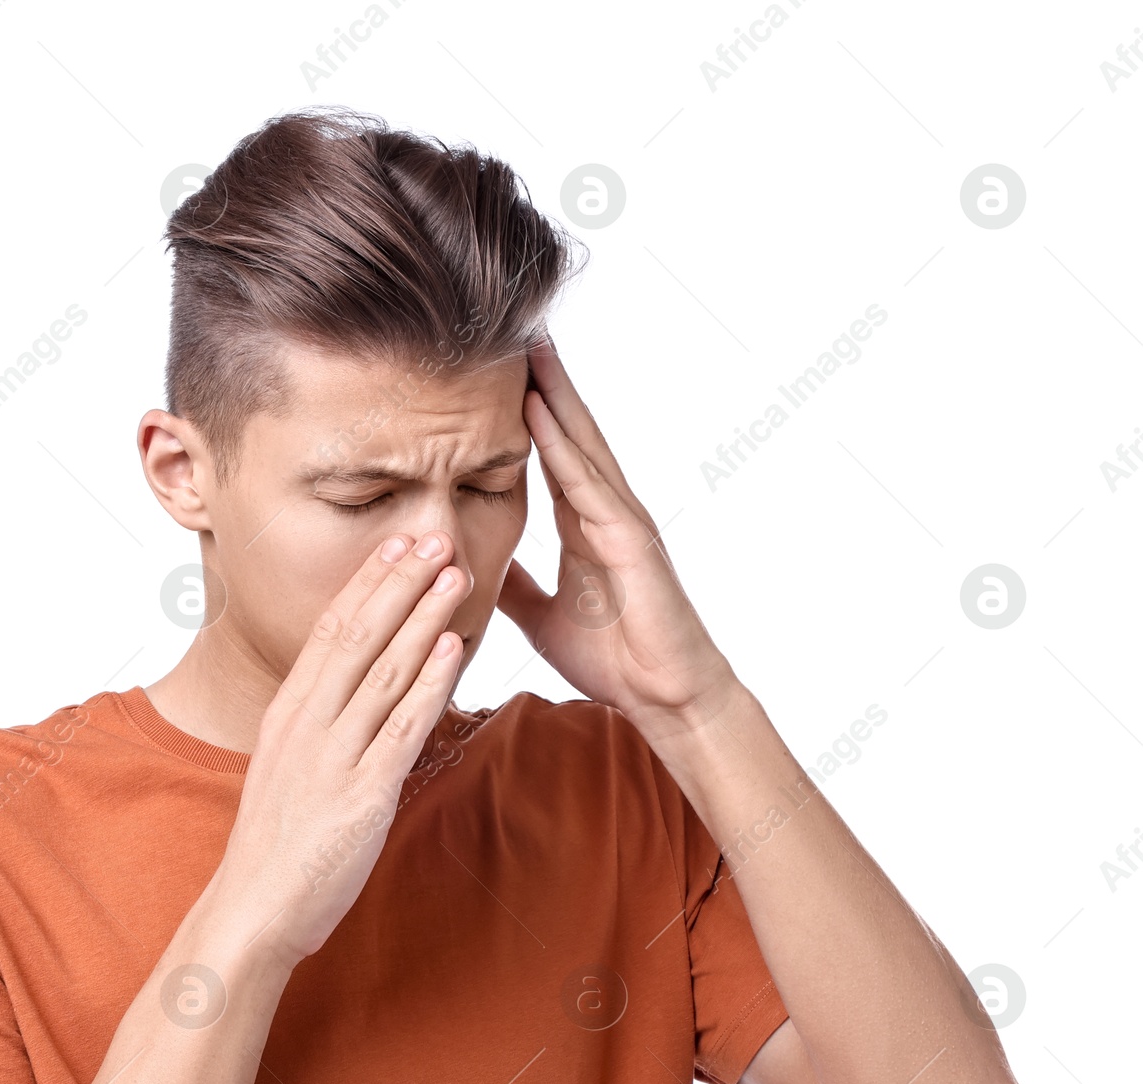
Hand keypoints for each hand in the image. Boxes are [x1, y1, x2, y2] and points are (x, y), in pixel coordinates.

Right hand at [213, 531, 470, 965]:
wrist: (253, 909)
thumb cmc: (275, 847)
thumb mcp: (288, 771)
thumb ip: (320, 730)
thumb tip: (355, 700)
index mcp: (288, 713)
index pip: (330, 630)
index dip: (367, 584)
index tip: (396, 544)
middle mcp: (307, 724)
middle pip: (357, 635)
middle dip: (398, 581)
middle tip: (433, 534)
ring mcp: (332, 756)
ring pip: (384, 671)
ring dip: (422, 617)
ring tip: (455, 573)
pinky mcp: (361, 794)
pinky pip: (400, 727)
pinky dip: (429, 683)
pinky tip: (451, 647)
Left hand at [496, 341, 741, 740]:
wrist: (664, 696)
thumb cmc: (616, 660)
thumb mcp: (544, 617)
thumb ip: (519, 587)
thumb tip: (479, 567)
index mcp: (581, 526)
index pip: (548, 454)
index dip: (524, 412)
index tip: (494, 370)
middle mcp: (602, 512)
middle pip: (567, 432)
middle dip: (541, 381)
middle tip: (512, 327)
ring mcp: (619, 520)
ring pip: (579, 443)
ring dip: (552, 393)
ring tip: (526, 344)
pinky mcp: (629, 539)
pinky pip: (587, 484)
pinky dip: (561, 445)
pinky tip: (537, 411)